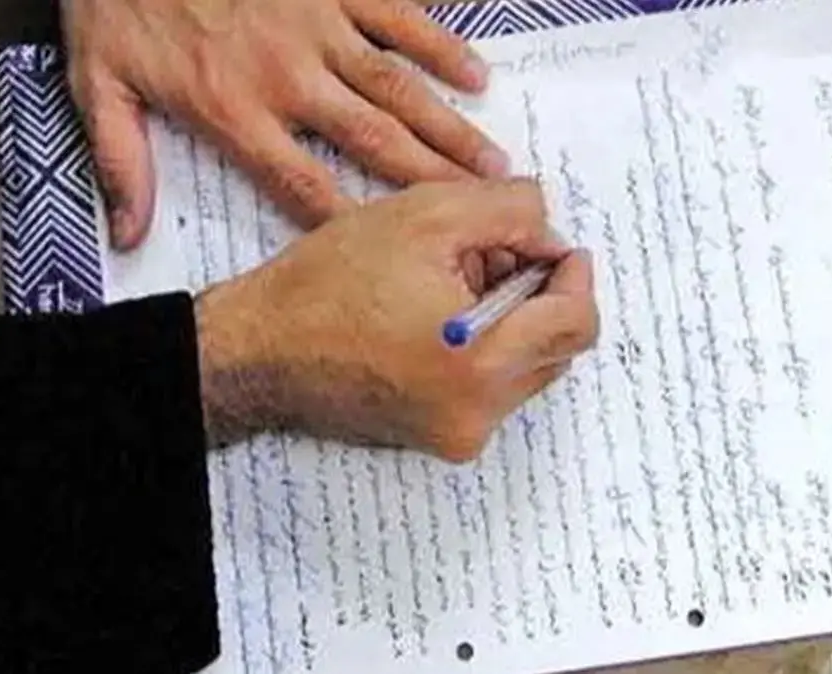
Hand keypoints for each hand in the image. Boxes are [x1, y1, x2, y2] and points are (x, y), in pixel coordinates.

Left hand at [60, 0, 508, 249]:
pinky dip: (440, 46)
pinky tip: (477, 73)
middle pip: (372, 141)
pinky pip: (399, 18)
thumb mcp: (98, 83)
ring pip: (398, 88)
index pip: (302, 185)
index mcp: (234, 111)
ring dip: (448, 127)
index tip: (396, 251)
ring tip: (492, 162)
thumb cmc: (118, 3)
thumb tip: (130, 235)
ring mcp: (318, 27)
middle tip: (478, 211)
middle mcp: (288, 77)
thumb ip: (122, 162)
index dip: (351, 222)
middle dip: (429, 181)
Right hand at [194, 179, 598, 460]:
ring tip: (456, 281)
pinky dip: (485, 347)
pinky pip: (491, 388)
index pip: (575, 322)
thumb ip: (509, 211)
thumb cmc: (326, 286)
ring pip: (526, 368)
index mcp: (481, 364)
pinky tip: (440, 313)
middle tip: (497, 255)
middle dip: (540, 295)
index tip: (558, 247)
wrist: (256, 352)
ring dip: (513, 320)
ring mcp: (458, 434)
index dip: (574, 276)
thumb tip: (547, 227)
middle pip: (556, 349)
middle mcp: (478, 414)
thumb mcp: (426, 215)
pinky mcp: (438, 439)